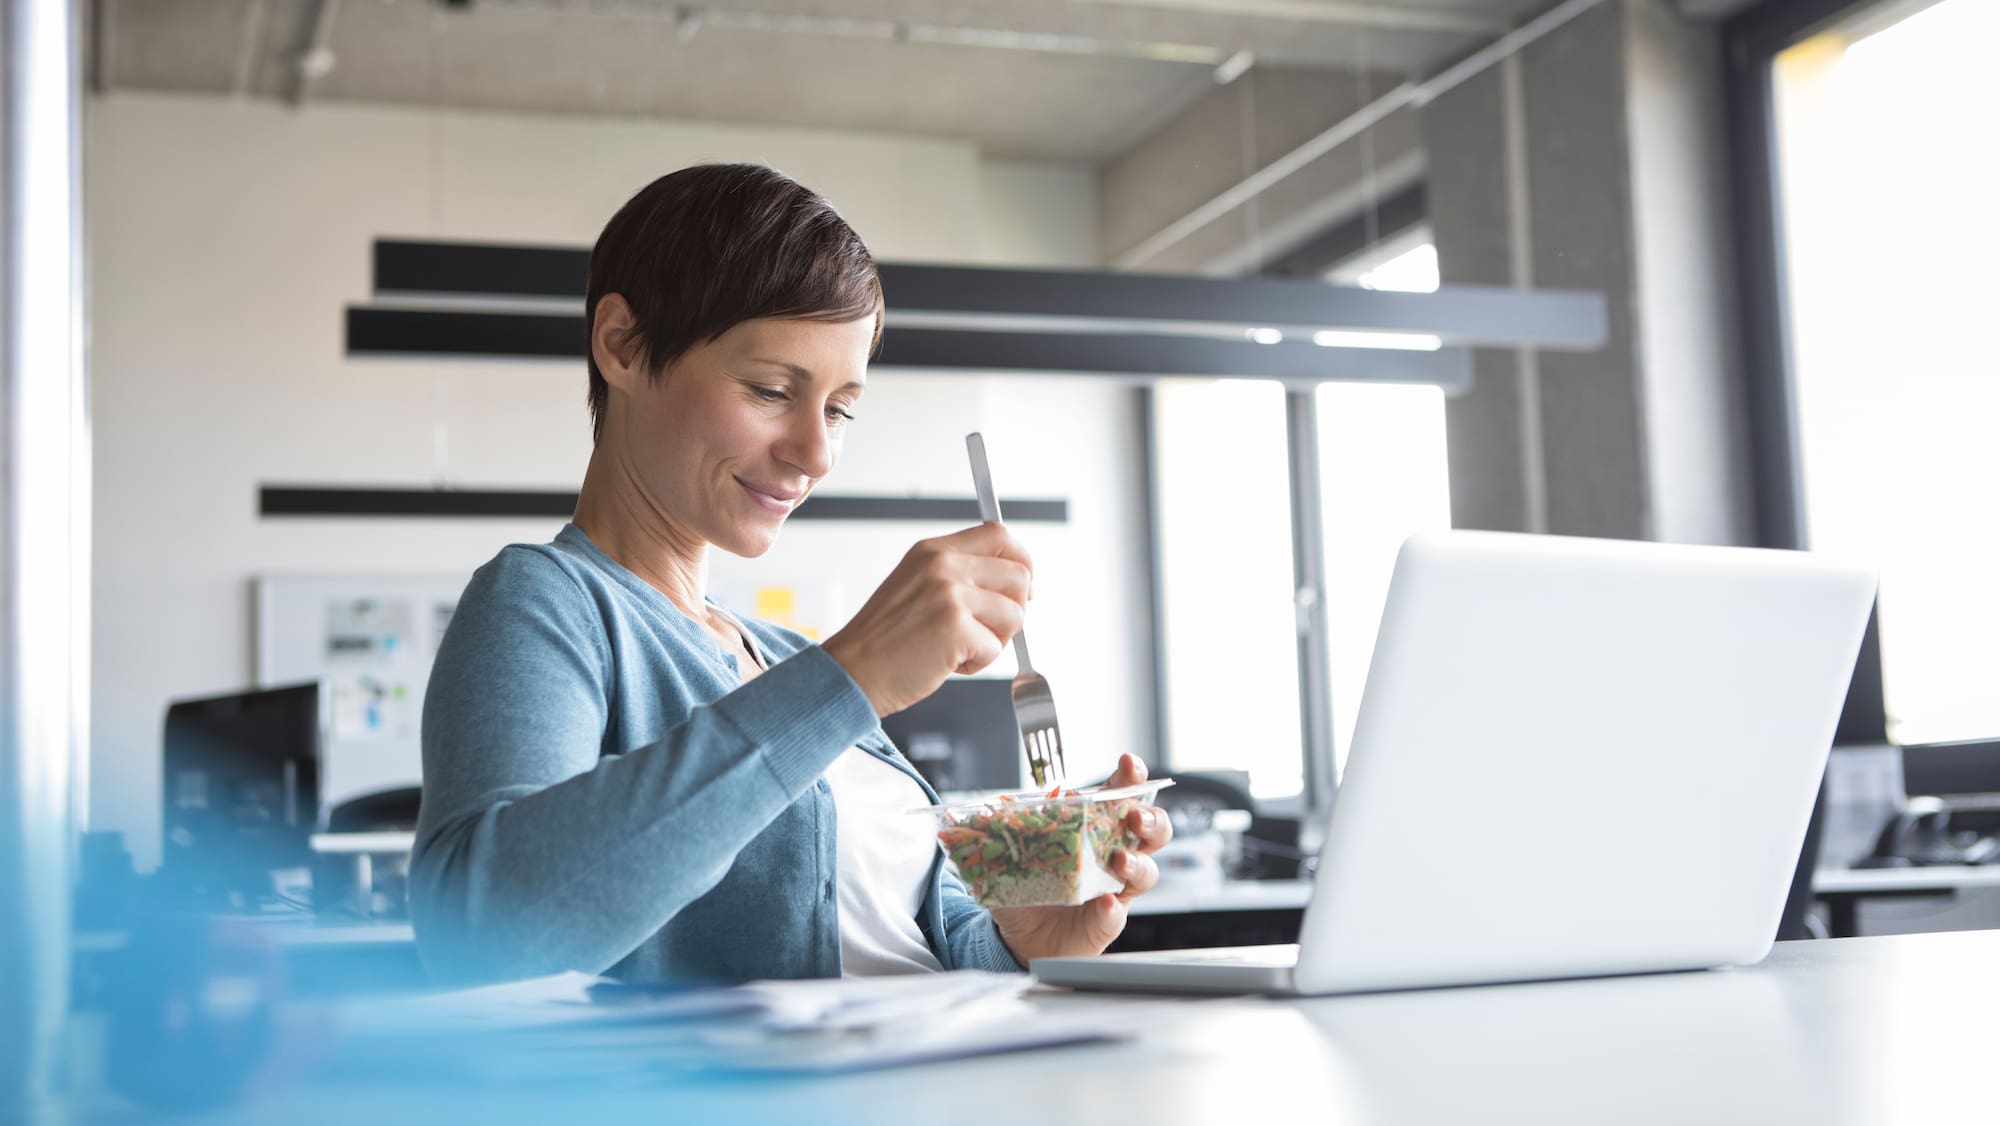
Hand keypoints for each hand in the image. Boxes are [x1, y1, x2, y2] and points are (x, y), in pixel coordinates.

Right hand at [822, 522, 1032, 716]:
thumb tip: (1016, 584)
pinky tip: (946, 664)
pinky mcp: (955, 628)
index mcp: (933, 551)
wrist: (852, 671)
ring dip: (994, 641)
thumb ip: (959, 575)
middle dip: (1012, 611)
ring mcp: (950, 595)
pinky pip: (996, 649)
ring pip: (1015, 616)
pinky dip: (977, 664)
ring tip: (957, 649)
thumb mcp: (917, 585)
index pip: (999, 534)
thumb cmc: (885, 639)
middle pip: (1019, 576)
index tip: (1019, 590)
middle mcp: (943, 566)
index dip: (1021, 562)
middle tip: (984, 632)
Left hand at [988, 754, 1174, 963]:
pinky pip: (1117, 916)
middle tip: (1135, 817)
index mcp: (1095, 829)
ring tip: (1119, 860)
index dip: (1130, 778)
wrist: (1024, 936)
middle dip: (1151, 818)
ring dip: (1137, 862)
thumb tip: (969, 820)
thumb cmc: (1029, 887)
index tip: (1128, 764)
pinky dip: (1111, 910)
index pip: (1121, 797)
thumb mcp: (1012, 855)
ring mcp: (1116, 889)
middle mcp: (1114, 855)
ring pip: (1147, 871)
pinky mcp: (1107, 922)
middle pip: (1154, 831)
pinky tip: (1105, 905)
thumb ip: (1000, 836)